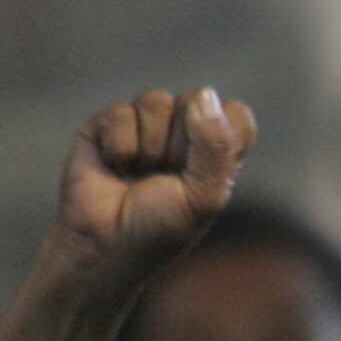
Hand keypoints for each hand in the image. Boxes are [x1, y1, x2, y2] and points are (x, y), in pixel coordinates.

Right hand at [48, 88, 257, 298]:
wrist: (105, 246)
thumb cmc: (160, 227)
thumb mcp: (204, 195)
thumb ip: (215, 144)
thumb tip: (203, 94)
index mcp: (217, 146)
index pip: (235, 112)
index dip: (221, 137)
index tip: (202, 172)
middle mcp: (183, 130)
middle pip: (197, 99)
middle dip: (181, 145)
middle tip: (165, 176)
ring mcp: (145, 124)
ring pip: (157, 101)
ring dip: (149, 147)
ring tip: (138, 173)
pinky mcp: (106, 125)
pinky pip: (121, 113)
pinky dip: (119, 147)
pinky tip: (114, 167)